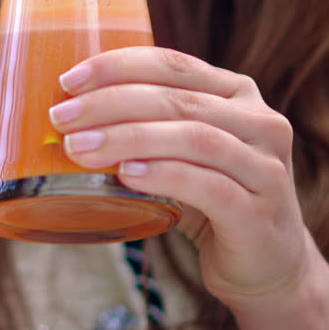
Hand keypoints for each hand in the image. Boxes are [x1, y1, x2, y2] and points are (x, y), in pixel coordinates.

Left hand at [52, 46, 328, 329]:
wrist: (266, 264)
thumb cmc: (208, 198)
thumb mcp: (181, 150)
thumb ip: (146, 122)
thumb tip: (66, 110)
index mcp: (238, 93)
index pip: (173, 64)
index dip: (118, 66)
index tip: (68, 79)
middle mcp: (261, 122)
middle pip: (177, 100)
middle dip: (111, 103)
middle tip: (61, 117)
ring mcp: (267, 167)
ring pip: (193, 138)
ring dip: (128, 139)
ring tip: (79, 148)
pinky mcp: (262, 213)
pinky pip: (208, 186)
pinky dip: (163, 176)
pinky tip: (126, 176)